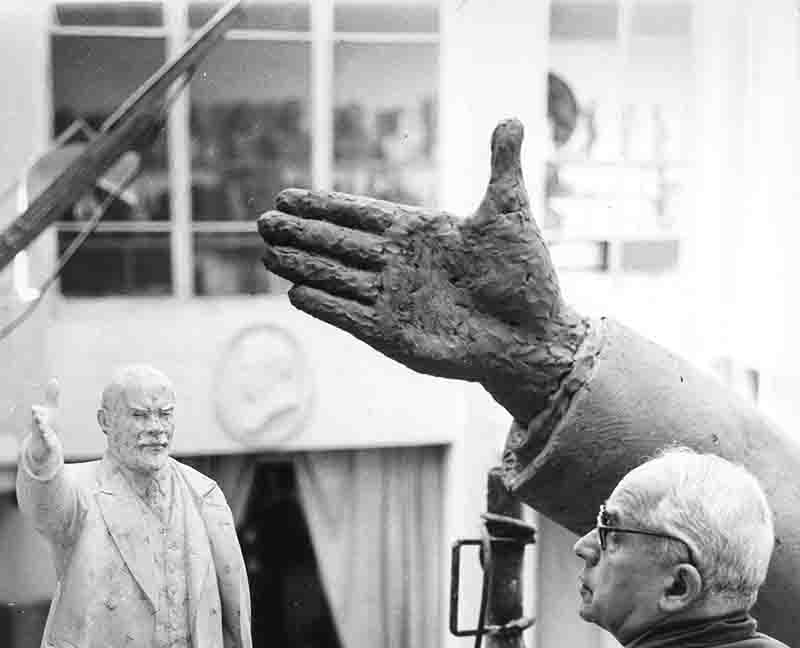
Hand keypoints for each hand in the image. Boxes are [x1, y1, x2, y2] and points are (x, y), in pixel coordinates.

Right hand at [29, 378, 60, 465]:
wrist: (42, 443)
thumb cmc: (47, 422)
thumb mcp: (50, 408)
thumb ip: (52, 395)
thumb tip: (54, 379)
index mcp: (39, 416)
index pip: (37, 412)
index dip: (36, 410)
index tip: (34, 408)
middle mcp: (39, 425)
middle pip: (38, 422)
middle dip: (38, 418)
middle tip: (36, 415)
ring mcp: (43, 435)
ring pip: (43, 433)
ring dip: (43, 430)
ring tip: (43, 429)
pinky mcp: (48, 444)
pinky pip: (49, 444)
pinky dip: (50, 443)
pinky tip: (53, 444)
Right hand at [258, 119, 588, 422]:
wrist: (532, 337)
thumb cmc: (525, 278)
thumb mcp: (510, 214)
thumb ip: (501, 167)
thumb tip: (511, 118)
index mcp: (421, 234)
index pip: (361, 216)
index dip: (325, 206)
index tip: (289, 194)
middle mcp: (400, 265)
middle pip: (339, 245)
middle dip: (301, 232)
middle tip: (263, 221)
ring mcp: (394, 301)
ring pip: (336, 278)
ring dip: (302, 265)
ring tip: (266, 253)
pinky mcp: (394, 335)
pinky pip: (350, 317)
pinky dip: (325, 305)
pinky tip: (295, 293)